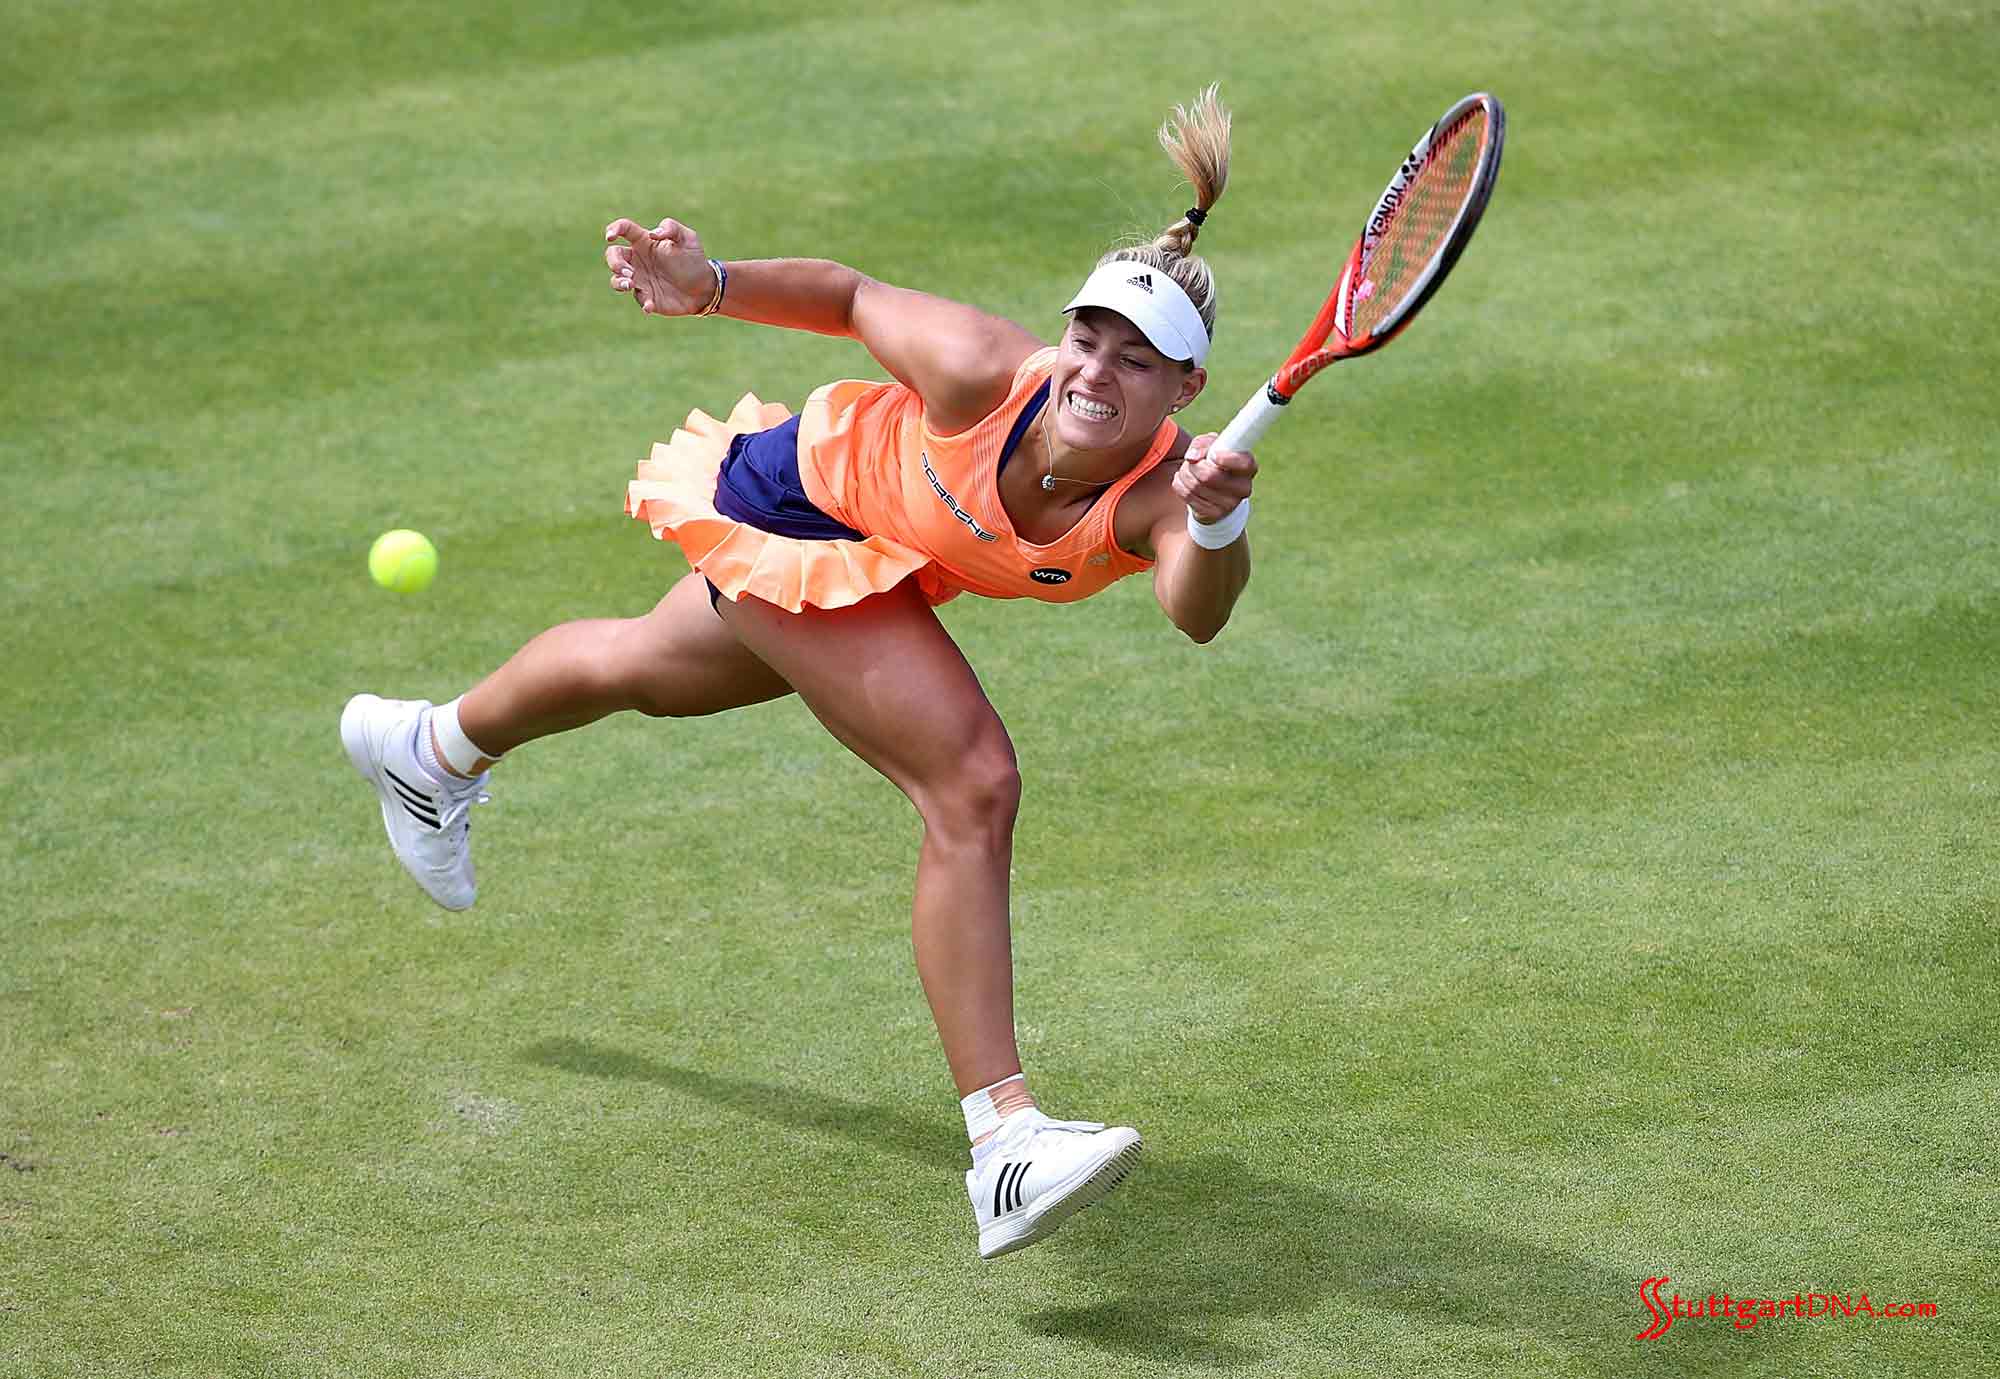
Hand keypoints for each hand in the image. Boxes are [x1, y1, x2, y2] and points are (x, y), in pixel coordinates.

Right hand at [604, 217, 718, 315]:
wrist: (705, 287)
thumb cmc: (694, 259)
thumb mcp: (688, 238)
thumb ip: (671, 228)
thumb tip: (652, 234)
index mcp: (644, 242)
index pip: (624, 229)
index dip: (614, 229)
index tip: (610, 236)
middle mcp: (637, 260)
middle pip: (613, 255)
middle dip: (615, 262)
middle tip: (629, 271)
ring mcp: (640, 279)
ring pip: (616, 279)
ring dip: (619, 282)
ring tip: (630, 285)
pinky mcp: (646, 297)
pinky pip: (638, 300)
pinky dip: (643, 302)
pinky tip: (650, 305)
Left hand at [1172, 433, 1255, 523]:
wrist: (1212, 489)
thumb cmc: (1215, 461)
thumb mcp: (1212, 445)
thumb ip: (1203, 444)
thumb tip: (1192, 457)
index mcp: (1248, 468)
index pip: (1244, 463)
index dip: (1226, 459)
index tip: (1213, 455)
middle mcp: (1243, 488)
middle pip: (1209, 476)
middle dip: (1194, 465)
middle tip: (1193, 462)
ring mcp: (1229, 505)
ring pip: (1195, 486)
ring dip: (1185, 473)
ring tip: (1189, 470)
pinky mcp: (1213, 515)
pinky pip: (1187, 495)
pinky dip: (1180, 484)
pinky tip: (1186, 481)